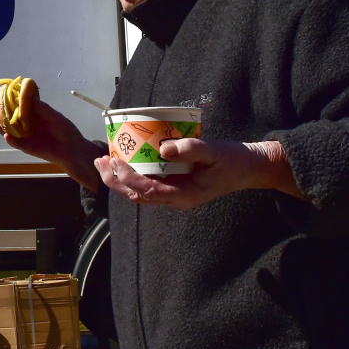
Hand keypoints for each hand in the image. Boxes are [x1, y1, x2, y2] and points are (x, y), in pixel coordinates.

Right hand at [0, 97, 101, 190]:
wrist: (72, 150)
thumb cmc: (66, 130)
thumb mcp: (56, 117)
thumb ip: (43, 109)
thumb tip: (29, 97)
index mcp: (34, 114)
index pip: (20, 104)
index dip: (11, 98)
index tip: (3, 91)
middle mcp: (27, 124)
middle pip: (11, 116)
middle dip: (1, 110)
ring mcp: (26, 136)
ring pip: (10, 130)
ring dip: (1, 125)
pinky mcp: (27, 147)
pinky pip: (17, 143)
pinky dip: (11, 140)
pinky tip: (7, 135)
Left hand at [95, 138, 303, 210]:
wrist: (249, 168)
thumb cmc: (233, 160)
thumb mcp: (214, 151)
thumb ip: (191, 149)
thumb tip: (163, 148)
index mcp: (184, 195)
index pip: (147, 190)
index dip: (127, 178)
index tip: (113, 162)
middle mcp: (176, 199)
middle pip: (138, 195)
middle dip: (115, 180)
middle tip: (99, 162)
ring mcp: (175, 195)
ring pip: (141, 192)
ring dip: (120, 179)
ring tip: (104, 162)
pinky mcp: (176, 186)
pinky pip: (149, 184)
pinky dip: (133, 175)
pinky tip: (126, 161)